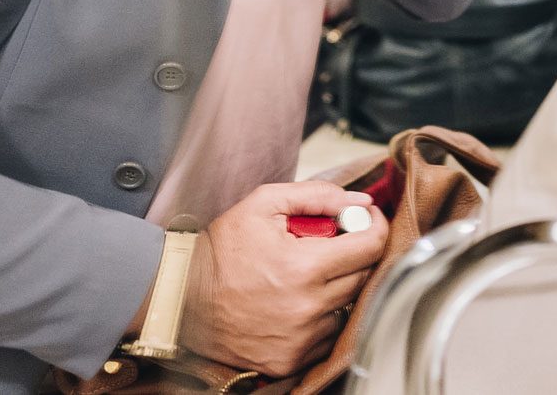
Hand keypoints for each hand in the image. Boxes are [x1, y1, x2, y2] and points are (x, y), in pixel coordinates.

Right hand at [178, 181, 388, 376]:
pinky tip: (297, 301)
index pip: (370, 246)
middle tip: (330, 242)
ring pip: (347, 306)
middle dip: (354, 253)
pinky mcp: (292, 360)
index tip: (366, 218)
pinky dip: (321, 316)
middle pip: (364, 275)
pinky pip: (328, 334)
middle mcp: (308, 308)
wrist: (182, 300)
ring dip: (337, 287)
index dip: (373, 226)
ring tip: (306, 274)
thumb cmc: (220, 252)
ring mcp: (302, 339)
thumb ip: (316, 195)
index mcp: (305, 267)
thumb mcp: (263, 204)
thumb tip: (358, 199)